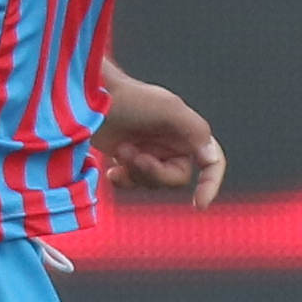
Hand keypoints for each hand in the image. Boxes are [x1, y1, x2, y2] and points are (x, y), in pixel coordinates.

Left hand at [96, 71, 224, 206]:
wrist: (91, 96)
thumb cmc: (130, 98)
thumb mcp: (168, 109)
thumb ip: (195, 130)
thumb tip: (211, 157)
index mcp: (187, 132)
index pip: (211, 162)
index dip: (210, 184)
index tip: (199, 204)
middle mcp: (171, 143)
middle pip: (175, 178)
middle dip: (153, 172)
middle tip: (133, 156)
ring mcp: (149, 151)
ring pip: (152, 182)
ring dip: (135, 171)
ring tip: (120, 150)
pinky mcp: (127, 157)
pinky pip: (133, 182)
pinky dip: (123, 180)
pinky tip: (112, 172)